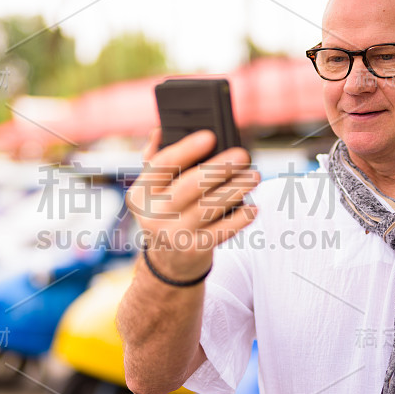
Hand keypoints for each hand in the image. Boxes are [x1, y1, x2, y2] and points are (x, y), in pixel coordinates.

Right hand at [126, 128, 259, 280]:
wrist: (169, 262)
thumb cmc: (166, 212)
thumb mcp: (153, 190)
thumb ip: (155, 159)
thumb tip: (161, 131)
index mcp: (140, 193)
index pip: (163, 165)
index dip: (187, 149)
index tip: (211, 136)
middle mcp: (152, 215)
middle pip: (190, 186)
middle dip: (220, 169)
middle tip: (243, 155)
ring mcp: (172, 234)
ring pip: (209, 207)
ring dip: (235, 189)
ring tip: (254, 176)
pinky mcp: (193, 250)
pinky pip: (222, 231)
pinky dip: (240, 219)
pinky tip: (253, 207)